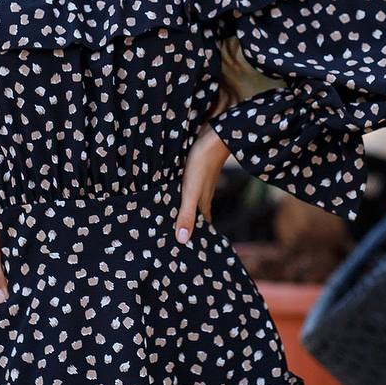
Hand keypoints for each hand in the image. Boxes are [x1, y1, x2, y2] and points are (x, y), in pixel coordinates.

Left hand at [174, 122, 230, 243]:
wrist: (214, 135)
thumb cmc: (202, 163)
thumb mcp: (190, 192)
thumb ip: (186, 214)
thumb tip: (181, 241)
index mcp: (203, 203)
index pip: (201, 225)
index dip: (195, 236)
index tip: (187, 249)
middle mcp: (203, 194)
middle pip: (196, 213)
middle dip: (188, 224)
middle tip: (174, 235)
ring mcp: (201, 181)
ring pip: (192, 200)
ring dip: (184, 207)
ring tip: (171, 216)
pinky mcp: (196, 169)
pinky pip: (187, 186)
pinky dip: (180, 192)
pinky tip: (172, 190)